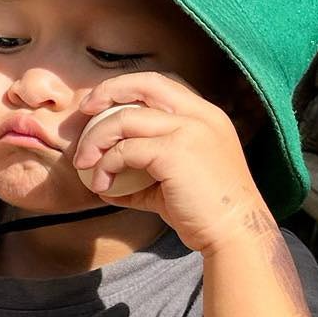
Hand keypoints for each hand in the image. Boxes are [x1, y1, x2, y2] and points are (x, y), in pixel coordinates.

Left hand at [72, 73, 270, 253]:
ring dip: (95, 140)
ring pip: (125, 119)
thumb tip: (106, 182)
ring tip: (84, 164)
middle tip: (83, 113)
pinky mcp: (175, 152)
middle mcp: (200, 115)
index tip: (98, 105)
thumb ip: (143, 174)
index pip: (159, 84)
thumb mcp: (174, 181)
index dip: (125, 87)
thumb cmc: (205, 211)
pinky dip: (105, 166)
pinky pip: (125, 151)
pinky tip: (102, 186)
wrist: (234, 232)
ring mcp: (189, 131)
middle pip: (143, 84)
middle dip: (107, 92)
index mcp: (205, 115)